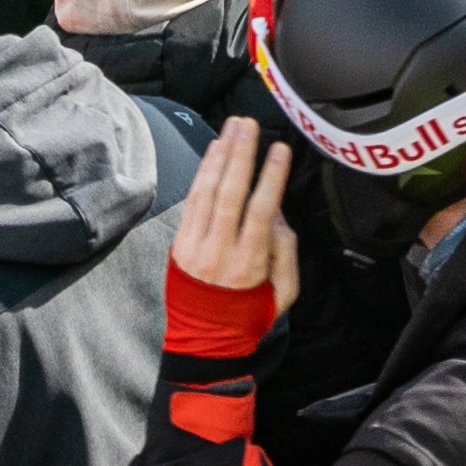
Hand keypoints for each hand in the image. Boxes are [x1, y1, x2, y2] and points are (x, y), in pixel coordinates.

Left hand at [171, 116, 306, 317]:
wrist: (205, 341)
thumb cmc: (250, 315)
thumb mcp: (282, 294)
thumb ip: (286, 254)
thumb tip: (278, 214)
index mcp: (250, 265)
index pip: (261, 211)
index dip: (271, 178)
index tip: (280, 149)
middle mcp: (220, 252)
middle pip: (230, 194)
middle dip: (241, 155)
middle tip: (249, 125)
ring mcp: (195, 246)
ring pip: (207, 192)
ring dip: (220, 156)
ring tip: (232, 127)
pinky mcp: (180, 243)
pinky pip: (192, 201)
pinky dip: (202, 173)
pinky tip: (214, 152)